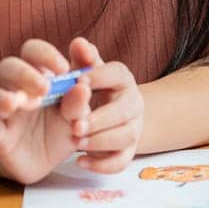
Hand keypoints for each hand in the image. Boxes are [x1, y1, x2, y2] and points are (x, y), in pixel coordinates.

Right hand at [0, 37, 142, 182]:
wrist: (45, 164)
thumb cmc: (60, 131)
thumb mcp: (77, 117)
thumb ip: (80, 102)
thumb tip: (82, 87)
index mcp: (39, 76)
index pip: (36, 53)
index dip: (47, 55)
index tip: (65, 67)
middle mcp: (17, 88)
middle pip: (10, 67)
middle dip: (25, 74)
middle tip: (45, 88)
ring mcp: (3, 110)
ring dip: (4, 96)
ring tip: (17, 104)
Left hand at [58, 38, 144, 172]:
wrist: (108, 115)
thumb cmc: (90, 88)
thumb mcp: (85, 72)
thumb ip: (81, 58)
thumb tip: (79, 43)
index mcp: (122, 79)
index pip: (117, 73)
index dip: (99, 76)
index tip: (78, 81)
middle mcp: (133, 103)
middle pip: (124, 110)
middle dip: (100, 118)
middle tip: (75, 125)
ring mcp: (134, 128)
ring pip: (126, 137)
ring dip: (100, 141)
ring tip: (75, 142)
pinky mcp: (128, 152)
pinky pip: (121, 161)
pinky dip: (102, 164)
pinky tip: (80, 161)